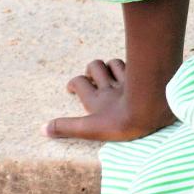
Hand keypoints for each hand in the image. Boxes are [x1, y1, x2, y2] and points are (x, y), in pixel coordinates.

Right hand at [45, 57, 175, 141]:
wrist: (152, 110)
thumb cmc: (120, 123)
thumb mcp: (90, 130)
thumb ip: (67, 128)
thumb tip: (42, 129)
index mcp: (95, 99)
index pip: (79, 83)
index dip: (74, 83)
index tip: (72, 88)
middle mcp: (109, 87)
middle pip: (95, 67)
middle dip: (91, 69)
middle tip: (92, 77)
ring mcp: (127, 81)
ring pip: (114, 63)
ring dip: (111, 66)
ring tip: (111, 73)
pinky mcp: (144, 79)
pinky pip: (135, 65)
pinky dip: (130, 66)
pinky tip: (134, 70)